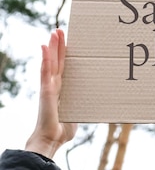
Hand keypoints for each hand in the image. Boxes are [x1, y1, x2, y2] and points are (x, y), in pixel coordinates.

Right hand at [25, 29, 76, 158]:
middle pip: (57, 61)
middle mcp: (54, 86)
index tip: (68, 41)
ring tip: (54, 32)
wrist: (51, 140)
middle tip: (60, 30)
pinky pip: (45, 73)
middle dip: (58, 45)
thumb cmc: (62, 131)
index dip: (65, 54)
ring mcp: (49, 87)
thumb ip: (83, 106)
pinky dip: (44, 59)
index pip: (64, 68)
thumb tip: (97, 105)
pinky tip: (44, 48)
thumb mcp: (78, 114)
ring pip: (51, 62)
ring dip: (52, 47)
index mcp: (62, 90)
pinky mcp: (46, 92)